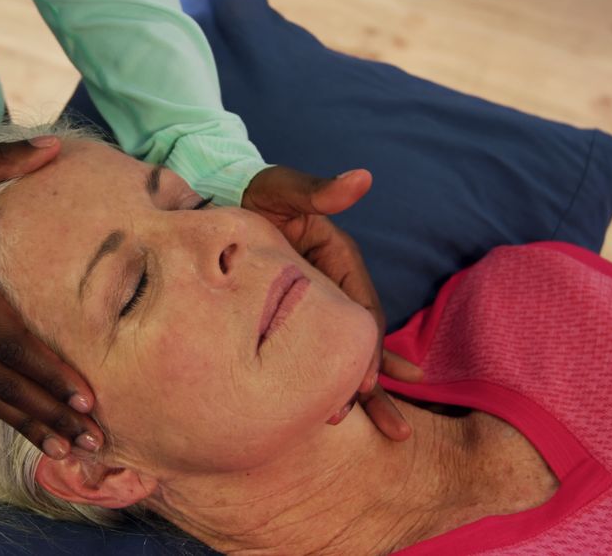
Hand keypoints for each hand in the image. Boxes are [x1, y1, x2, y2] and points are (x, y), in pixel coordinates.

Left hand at [242, 165, 423, 440]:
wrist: (219, 199)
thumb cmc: (255, 193)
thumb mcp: (283, 189)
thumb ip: (317, 192)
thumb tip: (361, 179)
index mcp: (340, 261)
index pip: (362, 312)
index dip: (367, 350)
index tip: (368, 383)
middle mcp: (333, 287)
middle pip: (360, 342)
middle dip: (376, 383)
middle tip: (391, 427)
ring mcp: (313, 305)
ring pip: (341, 354)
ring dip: (362, 393)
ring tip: (388, 432)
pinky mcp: (290, 316)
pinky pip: (312, 352)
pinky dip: (325, 381)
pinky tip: (332, 415)